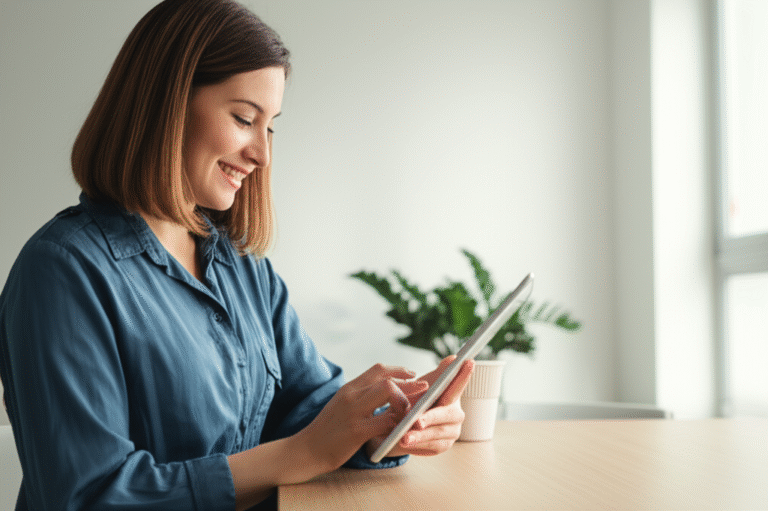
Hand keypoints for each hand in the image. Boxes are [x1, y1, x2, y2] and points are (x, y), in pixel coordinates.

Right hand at [292, 364, 427, 476]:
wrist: (307, 450)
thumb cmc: (329, 430)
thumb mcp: (343, 406)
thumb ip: (362, 397)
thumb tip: (387, 392)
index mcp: (349, 388)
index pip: (378, 369)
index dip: (400, 370)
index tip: (413, 374)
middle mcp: (351, 395)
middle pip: (387, 379)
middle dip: (409, 385)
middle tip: (423, 391)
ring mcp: (353, 412)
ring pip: (388, 393)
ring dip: (404, 404)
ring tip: (410, 414)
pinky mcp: (355, 431)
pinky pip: (385, 422)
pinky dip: (396, 425)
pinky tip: (398, 430)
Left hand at [366, 355, 473, 458]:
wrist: (398, 425)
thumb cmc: (413, 402)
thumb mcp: (420, 387)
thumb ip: (437, 375)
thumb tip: (453, 358)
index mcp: (451, 395)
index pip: (458, 383)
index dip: (464, 374)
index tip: (469, 361)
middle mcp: (456, 413)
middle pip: (447, 414)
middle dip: (431, 418)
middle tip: (417, 422)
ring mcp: (452, 431)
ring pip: (437, 433)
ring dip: (420, 436)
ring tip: (404, 437)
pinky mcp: (443, 445)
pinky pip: (432, 446)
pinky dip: (418, 445)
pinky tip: (407, 444)